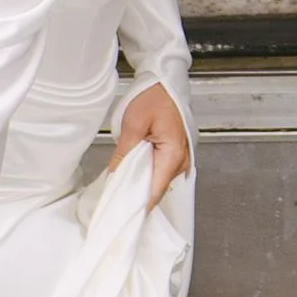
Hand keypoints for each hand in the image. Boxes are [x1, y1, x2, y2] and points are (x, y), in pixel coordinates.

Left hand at [114, 82, 192, 208]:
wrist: (166, 80)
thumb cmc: (154, 97)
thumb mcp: (133, 124)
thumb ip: (125, 153)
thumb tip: (115, 178)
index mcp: (173, 155)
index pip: (155, 192)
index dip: (138, 205)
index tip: (121, 215)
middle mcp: (182, 161)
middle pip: (157, 189)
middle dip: (137, 195)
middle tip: (114, 202)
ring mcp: (181, 158)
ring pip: (158, 180)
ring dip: (141, 184)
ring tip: (121, 187)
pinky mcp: (176, 152)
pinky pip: (161, 170)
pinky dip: (147, 173)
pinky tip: (133, 173)